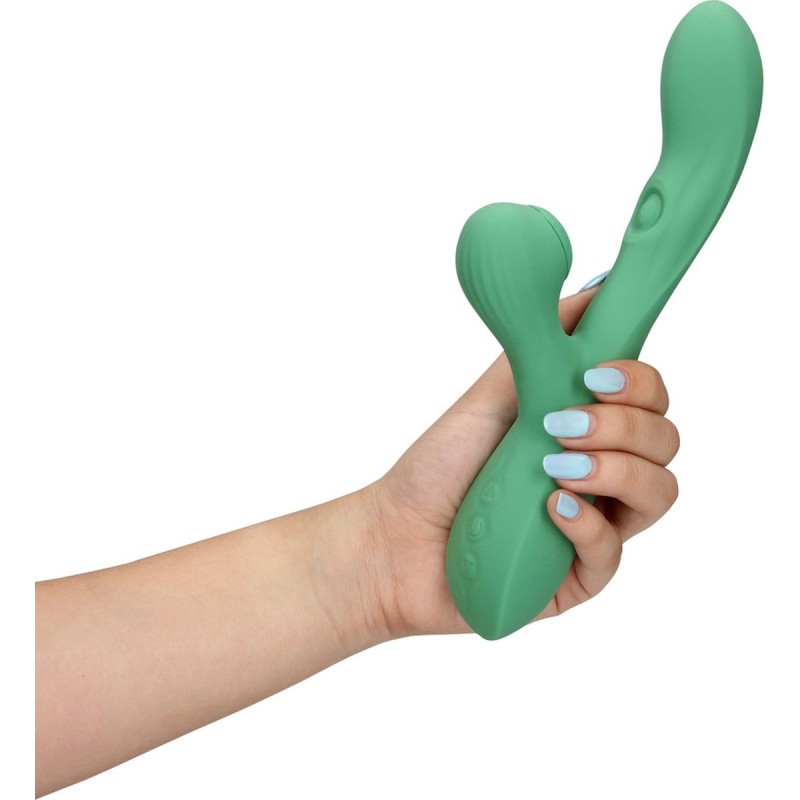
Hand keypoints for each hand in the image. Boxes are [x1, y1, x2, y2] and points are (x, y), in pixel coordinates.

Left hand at [367, 287, 679, 636]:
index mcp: (586, 429)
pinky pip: (613, 554)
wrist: (393, 537)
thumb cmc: (439, 467)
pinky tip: (550, 507)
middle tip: (563, 422)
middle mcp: (601, 476)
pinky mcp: (577, 576)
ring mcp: (594, 526)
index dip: (640, 383)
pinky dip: (587, 524)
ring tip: (555, 465)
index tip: (598, 375)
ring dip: (616, 469)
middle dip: (624, 424)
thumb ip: (541, 346)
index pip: (651, 400)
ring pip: (658, 494)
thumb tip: (594, 289)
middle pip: (664, 442)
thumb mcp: (490, 395)